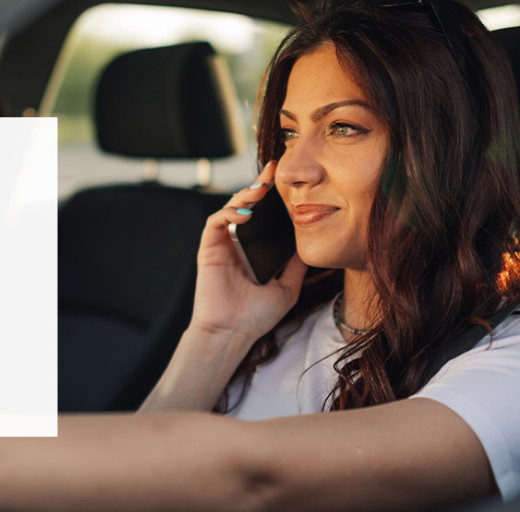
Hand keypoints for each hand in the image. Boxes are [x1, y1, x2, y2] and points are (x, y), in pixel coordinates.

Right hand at [190, 161, 306, 340]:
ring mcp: (222, 245)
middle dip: (259, 184)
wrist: (232, 334)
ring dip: (245, 194)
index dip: (273, 197)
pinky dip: (229, 213)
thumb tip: (310, 243)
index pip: (263, 216)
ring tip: (262, 187)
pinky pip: (216, 222)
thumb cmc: (256, 316)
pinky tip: (246, 214)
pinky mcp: (208, 249)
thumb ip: (296, 265)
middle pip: (247, 206)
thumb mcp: (288, 287)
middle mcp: (237, 244)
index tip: (288, 181)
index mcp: (254, 250)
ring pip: (230, 208)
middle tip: (274, 168)